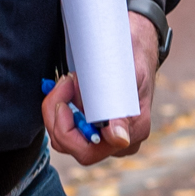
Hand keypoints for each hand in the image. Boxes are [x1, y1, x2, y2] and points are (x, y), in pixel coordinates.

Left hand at [43, 13, 160, 165]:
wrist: (137, 44)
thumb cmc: (135, 55)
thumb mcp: (130, 75)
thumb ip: (122, 108)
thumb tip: (119, 139)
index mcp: (133, 131)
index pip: (88, 151)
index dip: (67, 130)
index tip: (65, 99)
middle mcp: (120, 140)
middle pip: (70, 145)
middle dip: (58, 114)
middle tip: (65, 82)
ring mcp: (106, 135)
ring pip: (63, 137)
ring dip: (58, 107)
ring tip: (70, 81)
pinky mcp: (94, 127)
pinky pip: (66, 127)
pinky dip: (62, 106)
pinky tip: (71, 87)